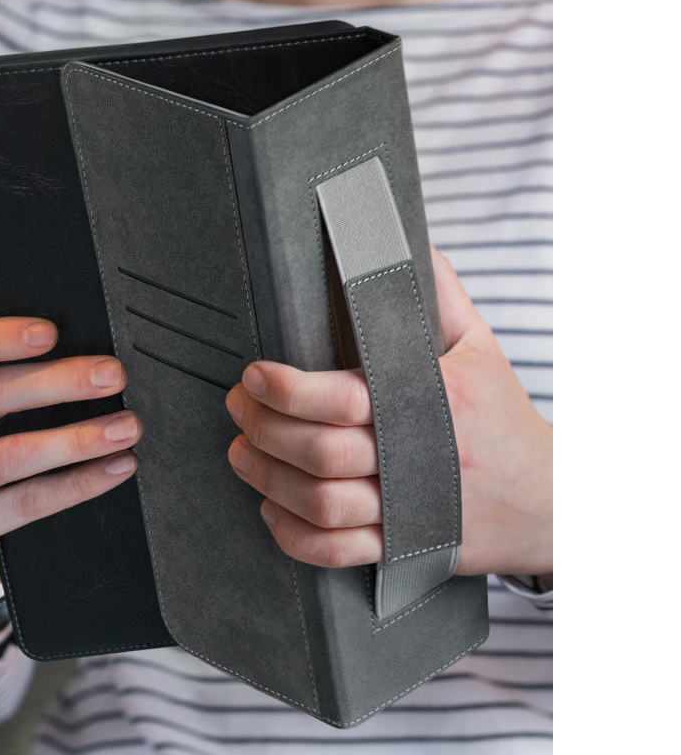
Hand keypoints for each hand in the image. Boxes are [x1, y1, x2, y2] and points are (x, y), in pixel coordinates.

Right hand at [0, 318, 141, 608]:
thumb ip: (3, 383)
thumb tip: (82, 355)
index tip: (51, 332)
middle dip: (58, 382)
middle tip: (112, 375)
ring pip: (8, 456)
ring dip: (77, 439)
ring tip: (126, 427)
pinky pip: (24, 503)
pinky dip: (78, 484)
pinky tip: (114, 468)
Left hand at [225, 248, 551, 577]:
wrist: (551, 502)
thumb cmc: (503, 417)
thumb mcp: (480, 346)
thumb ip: (437, 293)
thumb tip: (396, 236)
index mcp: (436, 405)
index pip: (344, 400)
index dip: (287, 390)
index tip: (253, 375)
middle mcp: (420, 463)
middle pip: (319, 453)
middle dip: (263, 428)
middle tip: (238, 407)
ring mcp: (410, 513)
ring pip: (320, 505)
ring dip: (267, 479)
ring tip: (241, 452)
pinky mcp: (402, 548)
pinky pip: (334, 552)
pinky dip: (292, 535)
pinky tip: (271, 508)